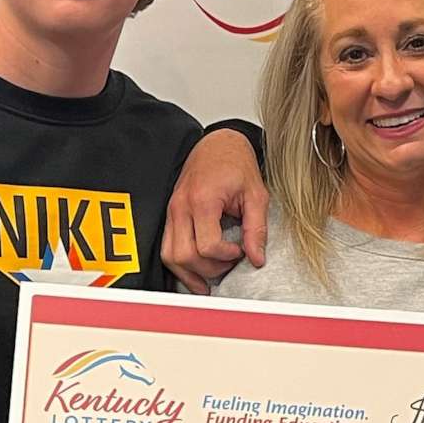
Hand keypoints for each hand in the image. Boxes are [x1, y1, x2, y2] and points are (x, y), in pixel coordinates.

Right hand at [161, 127, 268, 293]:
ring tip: (211, 278)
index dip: (226, 257)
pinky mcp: (170, 215)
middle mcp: (181, 207)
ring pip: (169, 256)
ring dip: (190, 273)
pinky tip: (196, 273)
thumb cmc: (235, 164)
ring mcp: (172, 211)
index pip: (207, 246)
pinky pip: (167, 248)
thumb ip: (257, 229)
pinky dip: (181, 265)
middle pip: (185, 256)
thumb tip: (257, 258)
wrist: (217, 144)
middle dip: (210, 269)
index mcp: (202, 200)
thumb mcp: (256, 195)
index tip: (240, 251)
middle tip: (229, 263)